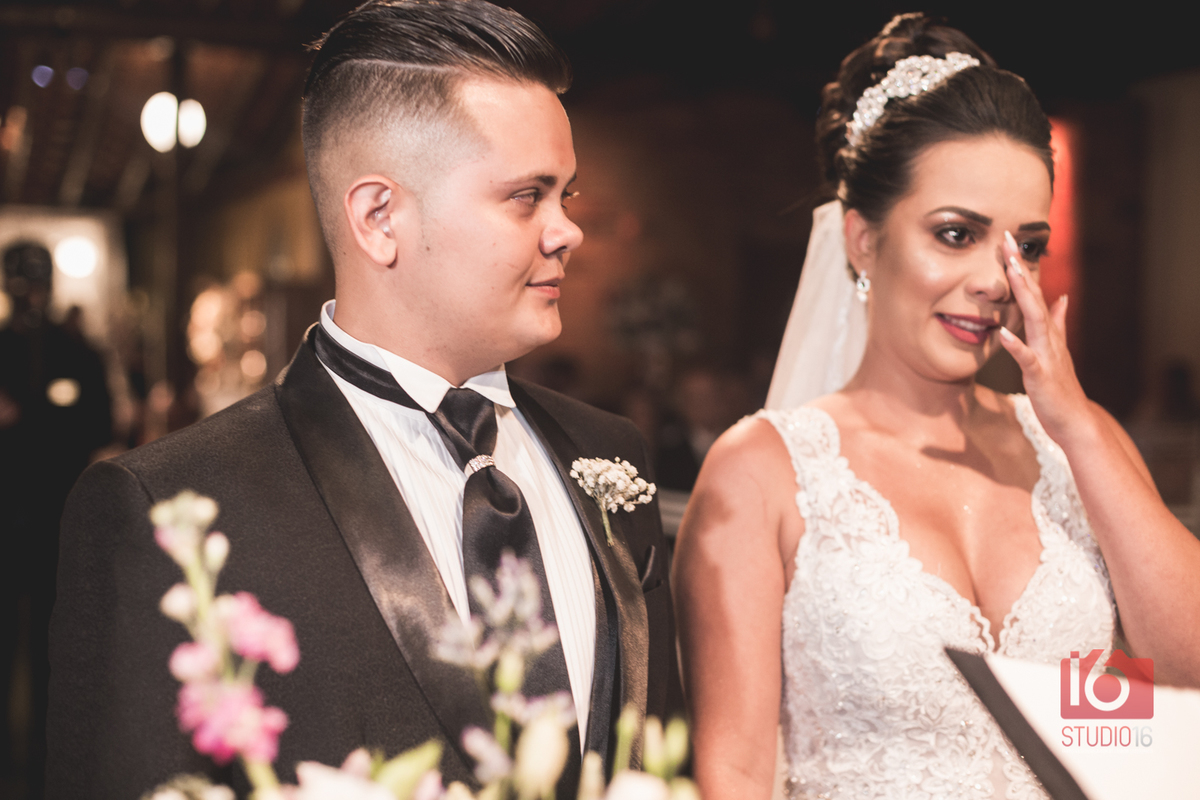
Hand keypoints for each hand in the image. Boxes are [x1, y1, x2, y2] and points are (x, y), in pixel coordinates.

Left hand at [997, 230, 1091, 444]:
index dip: (1020, 267)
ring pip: (1035, 319)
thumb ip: (1059, 322)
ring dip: (1022, 295)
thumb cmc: (1060, 386)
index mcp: (1047, 331)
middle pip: (1033, 296)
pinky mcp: (1041, 375)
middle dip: (1019, 268)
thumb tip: (1062, 298)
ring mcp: (1046, 355)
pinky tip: (1003, 333)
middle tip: (1006, 240)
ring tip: (1009, 271)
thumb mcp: (1057, 349)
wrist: (1074, 419)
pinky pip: (1027, 358)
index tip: (1006, 242)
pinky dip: (1017, 345)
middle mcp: (1048, 338)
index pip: (1032, 292)